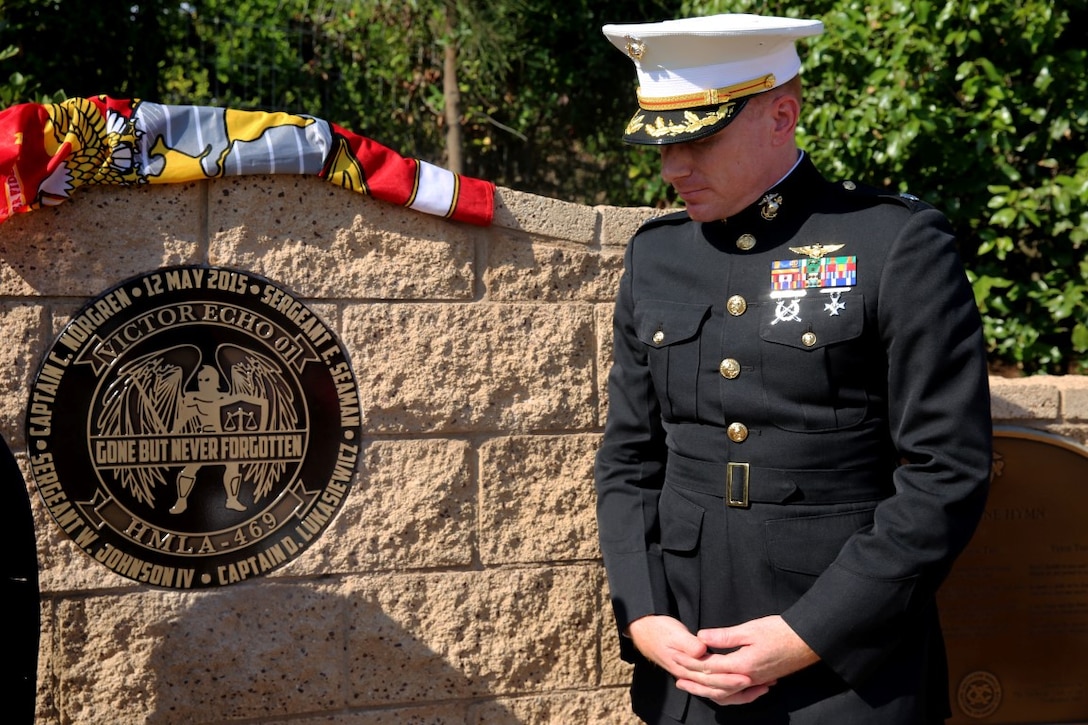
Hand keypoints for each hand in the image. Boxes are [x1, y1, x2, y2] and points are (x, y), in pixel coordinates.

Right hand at [626, 615, 770, 705]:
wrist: (645, 632)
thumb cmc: (660, 630)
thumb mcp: (674, 632)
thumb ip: (688, 643)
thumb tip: (701, 651)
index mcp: (685, 667)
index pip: (711, 677)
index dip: (729, 678)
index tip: (747, 677)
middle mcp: (689, 677)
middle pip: (717, 689)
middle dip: (741, 688)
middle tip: (762, 685)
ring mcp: (691, 678)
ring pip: (717, 694)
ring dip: (739, 693)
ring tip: (760, 689)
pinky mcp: (695, 675)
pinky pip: (714, 690)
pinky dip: (730, 691)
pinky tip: (743, 687)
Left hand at [678, 615, 819, 704]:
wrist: (807, 641)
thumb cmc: (780, 631)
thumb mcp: (749, 629)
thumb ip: (724, 636)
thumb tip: (700, 637)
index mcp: (741, 664)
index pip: (709, 667)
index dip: (691, 663)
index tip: (676, 658)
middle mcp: (747, 678)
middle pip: (715, 685)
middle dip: (695, 682)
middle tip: (678, 679)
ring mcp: (756, 681)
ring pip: (727, 693)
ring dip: (708, 691)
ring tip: (694, 687)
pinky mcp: (762, 680)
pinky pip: (739, 693)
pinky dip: (726, 693)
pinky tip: (720, 689)